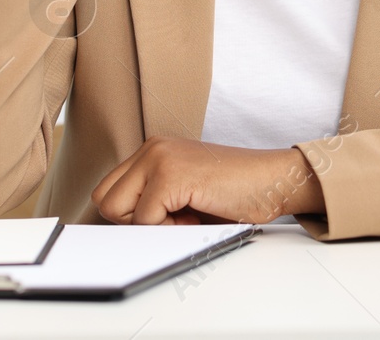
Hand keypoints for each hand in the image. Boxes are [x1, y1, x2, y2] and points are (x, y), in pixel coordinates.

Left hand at [91, 137, 324, 224]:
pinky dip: (168, 231)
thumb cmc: (235, 192)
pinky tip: (196, 216)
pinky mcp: (170, 174)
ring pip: (117, 210)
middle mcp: (152, 148)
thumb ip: (151, 200)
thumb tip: (121, 230)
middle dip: (135, 222)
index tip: (168, 217)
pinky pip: (144, 220)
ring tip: (186, 216)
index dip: (133, 217)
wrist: (274, 180)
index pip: (109, 191)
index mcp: (153, 150)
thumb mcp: (183, 193)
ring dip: (150, 226)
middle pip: (105, 200)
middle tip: (174, 218)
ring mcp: (159, 157)